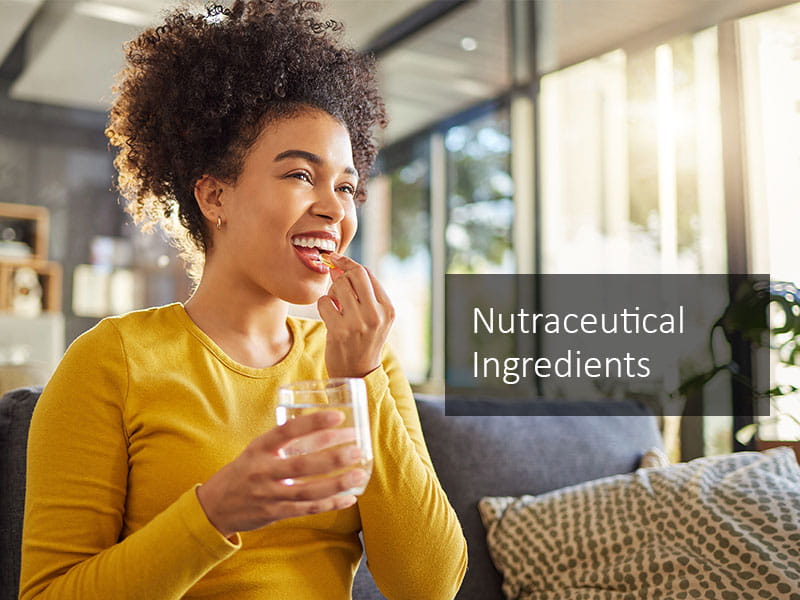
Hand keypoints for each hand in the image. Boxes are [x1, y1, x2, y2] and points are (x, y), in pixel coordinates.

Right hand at [196, 409, 366, 537]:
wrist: (215, 506)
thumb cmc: (244, 471)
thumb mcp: (257, 450)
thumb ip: (284, 441)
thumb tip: (324, 428)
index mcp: (259, 448)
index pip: (287, 431)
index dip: (313, 423)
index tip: (338, 416)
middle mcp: (263, 470)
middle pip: (301, 465)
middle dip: (333, 458)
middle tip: (357, 448)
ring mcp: (269, 494)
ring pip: (308, 491)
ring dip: (337, 484)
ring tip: (359, 474)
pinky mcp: (275, 513)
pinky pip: (307, 509)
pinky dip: (330, 504)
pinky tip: (349, 498)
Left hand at [317, 252, 394, 377]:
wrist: (357, 372)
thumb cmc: (363, 340)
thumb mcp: (373, 316)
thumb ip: (360, 291)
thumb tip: (337, 265)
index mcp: (388, 308)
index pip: (367, 273)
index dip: (348, 263)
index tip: (335, 258)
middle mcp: (376, 314)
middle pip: (354, 274)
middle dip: (340, 275)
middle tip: (336, 286)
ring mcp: (358, 323)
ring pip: (338, 286)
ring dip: (332, 292)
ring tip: (336, 306)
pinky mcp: (339, 331)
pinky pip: (324, 302)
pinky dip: (323, 306)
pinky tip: (330, 317)